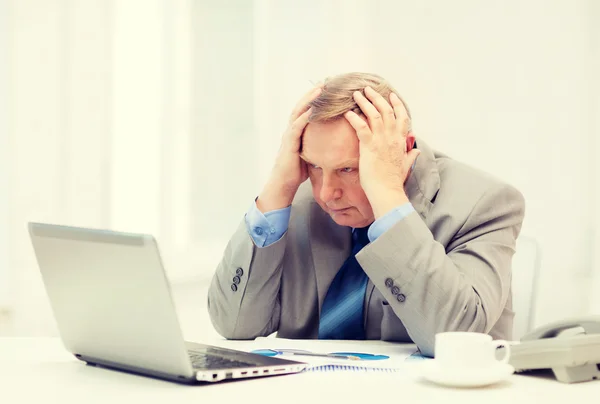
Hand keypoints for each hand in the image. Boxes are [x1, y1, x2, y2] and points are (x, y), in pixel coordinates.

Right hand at [257, 85, 321, 212]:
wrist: (283, 184)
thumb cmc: (296, 172)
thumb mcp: (310, 155)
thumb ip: (317, 146)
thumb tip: (333, 144)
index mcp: (297, 132)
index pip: (306, 111)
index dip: (315, 99)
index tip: (327, 89)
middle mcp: (291, 131)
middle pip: (301, 107)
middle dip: (312, 94)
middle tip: (325, 82)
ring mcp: (289, 136)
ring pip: (298, 112)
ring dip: (309, 100)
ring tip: (320, 89)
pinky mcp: (289, 144)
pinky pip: (296, 127)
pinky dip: (304, 117)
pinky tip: (312, 110)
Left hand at [344, 86, 419, 217]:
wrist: (386, 192)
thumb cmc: (393, 181)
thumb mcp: (406, 166)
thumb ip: (410, 156)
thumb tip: (417, 150)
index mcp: (400, 141)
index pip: (402, 117)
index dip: (396, 104)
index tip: (391, 95)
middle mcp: (392, 137)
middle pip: (387, 110)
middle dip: (377, 97)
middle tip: (368, 89)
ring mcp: (381, 141)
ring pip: (375, 114)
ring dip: (365, 102)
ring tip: (356, 94)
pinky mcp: (369, 146)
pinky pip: (361, 127)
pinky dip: (354, 118)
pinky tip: (347, 112)